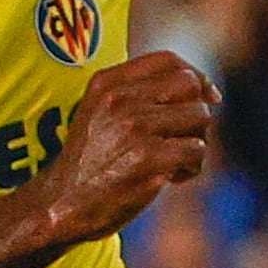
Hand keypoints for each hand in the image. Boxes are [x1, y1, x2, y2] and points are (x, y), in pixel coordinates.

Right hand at [28, 51, 217, 254]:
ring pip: (199, 117)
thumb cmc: (89, 165)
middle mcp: (120, 99)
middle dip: (198, 111)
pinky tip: (172, 178)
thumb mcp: (100, 114)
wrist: (60, 207)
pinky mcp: (147, 159)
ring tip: (176, 162)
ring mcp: (134, 128)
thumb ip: (137, 95)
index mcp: (106, 83)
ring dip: (197, 142)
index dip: (196, 75)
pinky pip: (196, 150)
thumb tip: (206, 90)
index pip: (167, 60)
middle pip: (190, 85)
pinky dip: (192, 167)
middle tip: (185, 138)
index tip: (207, 97)